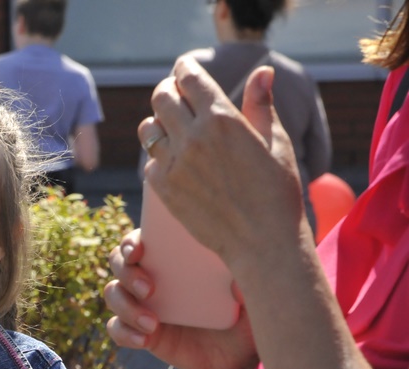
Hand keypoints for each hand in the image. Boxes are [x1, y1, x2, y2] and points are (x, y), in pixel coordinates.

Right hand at [104, 228, 257, 368]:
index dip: (131, 241)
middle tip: (150, 289)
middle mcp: (156, 276)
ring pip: (113, 295)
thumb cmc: (253, 315)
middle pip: (119, 264)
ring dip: (125, 305)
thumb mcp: (258, 291)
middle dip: (127, 273)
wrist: (248, 358)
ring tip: (152, 323)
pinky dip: (124, 333)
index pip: (142, 239)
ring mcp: (147, 305)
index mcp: (177, 258)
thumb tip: (234, 270)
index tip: (138, 251)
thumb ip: (247, 276)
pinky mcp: (145, 334)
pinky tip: (145, 341)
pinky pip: (117, 329)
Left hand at [142, 57, 304, 271]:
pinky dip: (159, 158)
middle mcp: (193, 136)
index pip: (189, 77)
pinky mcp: (163, 188)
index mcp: (223, 118)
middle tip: (176, 96)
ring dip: (158, 124)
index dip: (184, 69)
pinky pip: (149, 162)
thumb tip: (262, 71)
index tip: (185, 69)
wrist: (262, 242)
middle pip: (161, 97)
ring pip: (148, 128)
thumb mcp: (276, 142)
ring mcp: (174, 163)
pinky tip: (175, 163)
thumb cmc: (277, 191)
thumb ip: (261, 104)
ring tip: (172, 129)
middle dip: (168, 91)